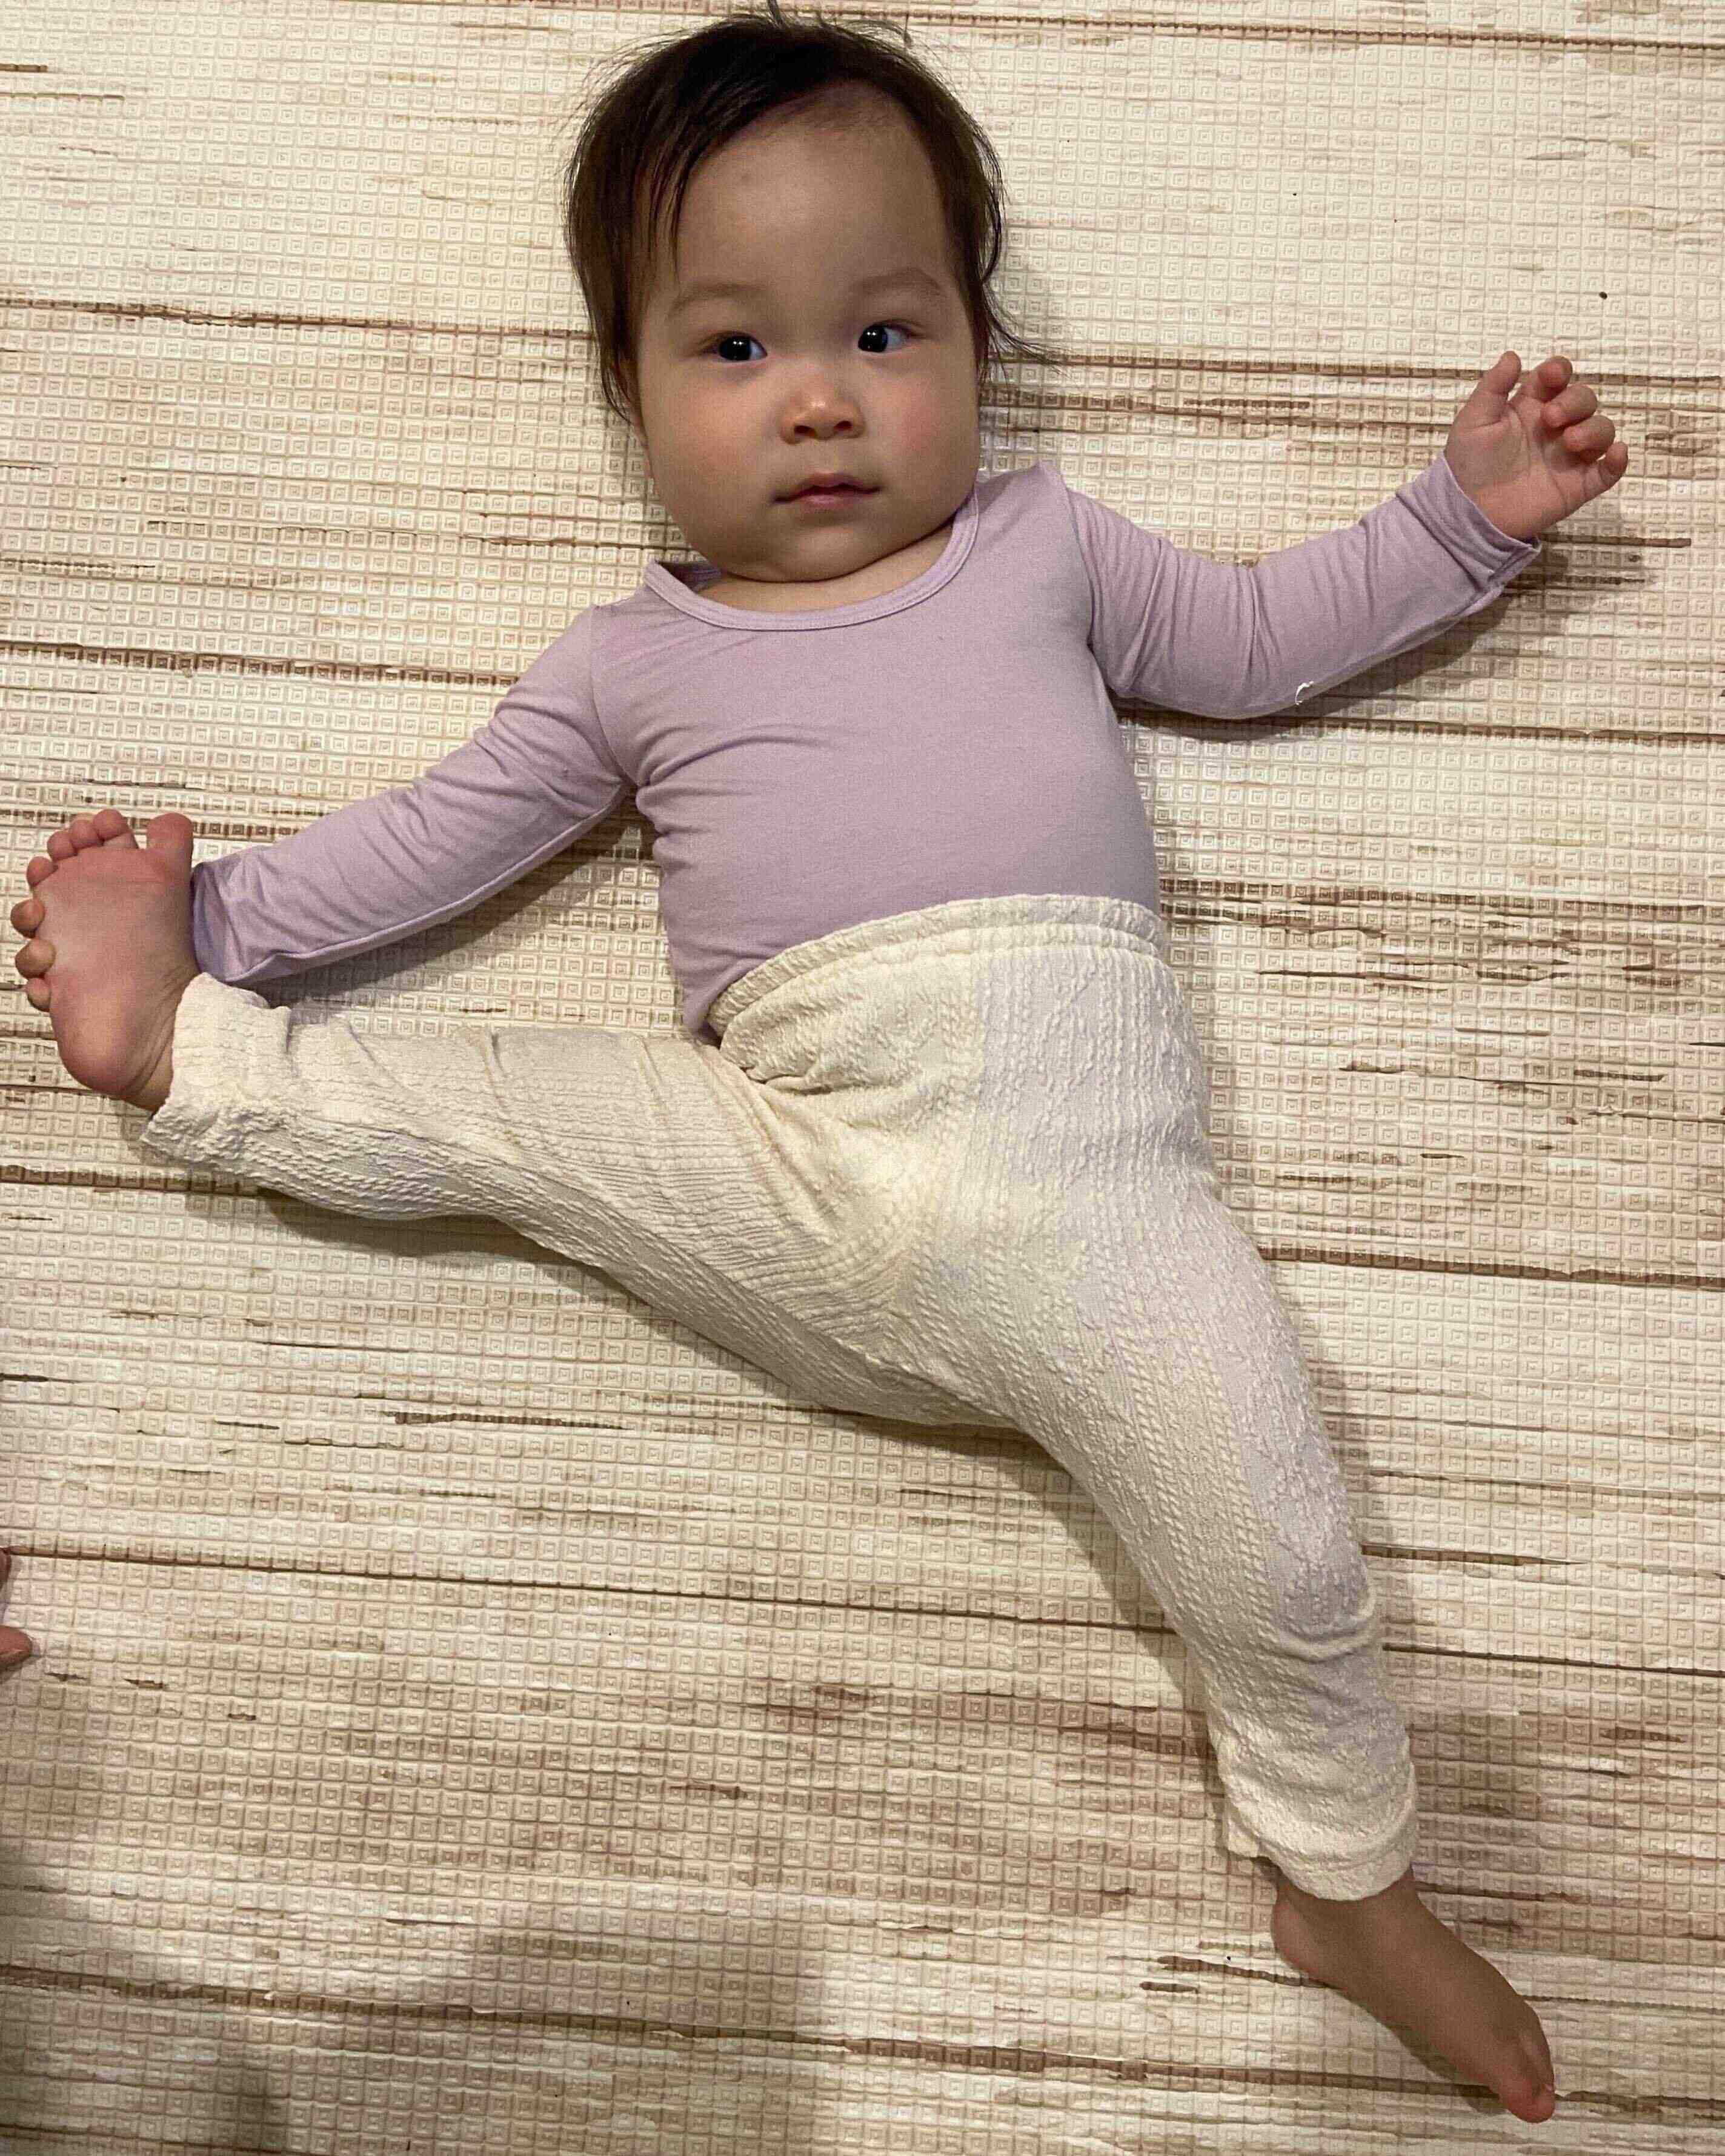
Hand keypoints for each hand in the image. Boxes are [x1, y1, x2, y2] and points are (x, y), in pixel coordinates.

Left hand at [1444, 351, 1628, 542]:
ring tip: (1570, 441)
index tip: (1552, 375)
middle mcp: (1555, 428)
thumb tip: (1513, 355)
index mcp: (1531, 407)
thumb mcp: (1474, 421)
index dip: (1559, 370)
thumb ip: (1493, 387)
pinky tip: (1617, 454)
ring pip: (1602, 430)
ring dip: (1594, 429)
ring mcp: (1569, 456)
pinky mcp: (1577, 486)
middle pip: (1584, 399)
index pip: (1557, 378)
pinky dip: (1618, 461)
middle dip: (1575, 402)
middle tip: (1551, 419)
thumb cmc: (1469, 465)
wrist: (1469, 513)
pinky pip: (1609, 471)